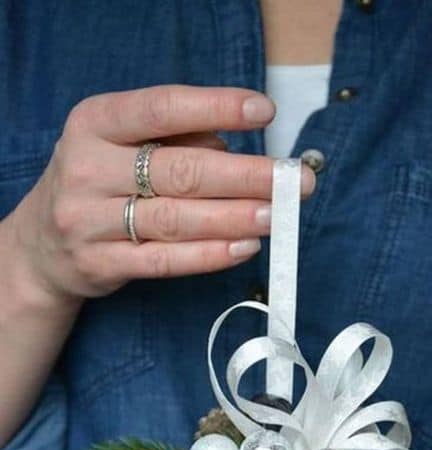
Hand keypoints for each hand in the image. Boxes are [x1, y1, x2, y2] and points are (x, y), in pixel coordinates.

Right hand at [8, 84, 315, 304]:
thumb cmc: (99, 182)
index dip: (216, 108)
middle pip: (179, 170)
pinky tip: (244, 247)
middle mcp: (88, 168)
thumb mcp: (121, 145)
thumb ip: (175, 139)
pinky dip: (208, 255)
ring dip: (234, 217)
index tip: (265, 112)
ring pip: (174, 219)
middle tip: (295, 182)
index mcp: (95, 123)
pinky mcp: (100, 264)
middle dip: (245, 176)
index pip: (162, 108)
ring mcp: (89, 220)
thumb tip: (236, 149)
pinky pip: (164, 261)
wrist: (41, 245)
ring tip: (278, 215)